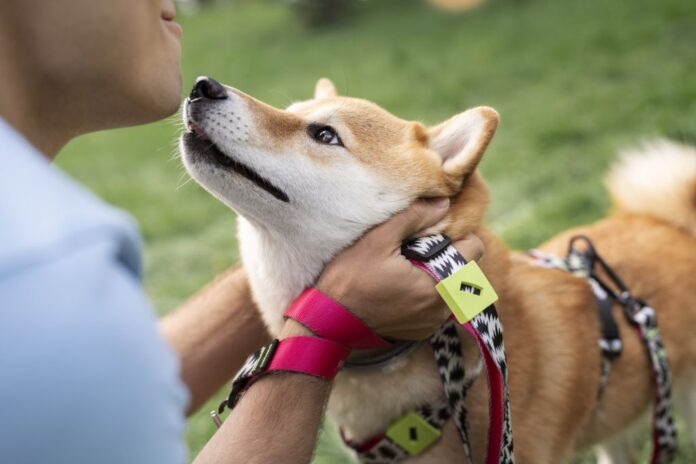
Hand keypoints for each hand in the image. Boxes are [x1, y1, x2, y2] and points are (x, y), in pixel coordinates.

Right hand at [316, 198, 483, 340]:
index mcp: (438, 284)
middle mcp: (442, 308)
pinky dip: (428, 294)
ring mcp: (432, 322)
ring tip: (409, 267)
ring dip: (440, 276)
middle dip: (449, 256)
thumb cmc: (350, 277)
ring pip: (453, 289)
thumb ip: (414, 217)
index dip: (459, 235)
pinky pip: (437, 307)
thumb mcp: (378, 239)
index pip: (475, 249)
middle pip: (465, 269)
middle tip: (419, 248)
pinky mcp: (421, 331)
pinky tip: (402, 286)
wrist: (328, 319)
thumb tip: (443, 203)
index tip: (436, 231)